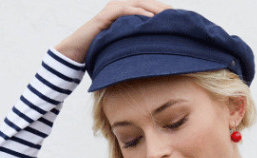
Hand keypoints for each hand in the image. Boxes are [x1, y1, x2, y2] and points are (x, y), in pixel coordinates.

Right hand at [55, 0, 173, 64]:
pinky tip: (151, 19)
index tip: (179, 18)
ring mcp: (112, 8)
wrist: (78, 50)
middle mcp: (120, 5)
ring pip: (138, 3)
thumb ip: (135, 43)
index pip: (147, 7)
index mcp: (125, 11)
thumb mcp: (122, 45)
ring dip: (154, 8)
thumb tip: (154, 54)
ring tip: (168, 16)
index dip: (163, 10)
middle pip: (146, 2)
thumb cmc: (101, 50)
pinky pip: (125, 10)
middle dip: (162, 8)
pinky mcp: (106, 15)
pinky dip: (139, 13)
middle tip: (178, 15)